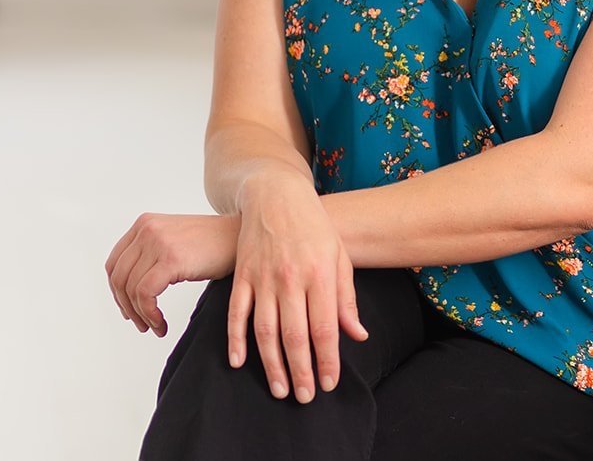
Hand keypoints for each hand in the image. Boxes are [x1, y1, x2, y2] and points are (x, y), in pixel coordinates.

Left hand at [105, 212, 239, 336]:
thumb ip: (150, 254)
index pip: (114, 264)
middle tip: (142, 323)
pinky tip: (162, 323)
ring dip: (141, 315)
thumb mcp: (174, 241)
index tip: (129, 309)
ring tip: (155, 325)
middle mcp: (147, 229)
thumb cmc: (214, 244)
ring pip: (131, 289)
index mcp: (145, 223)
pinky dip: (150, 314)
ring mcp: (158, 242)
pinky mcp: (171, 258)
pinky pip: (146, 295)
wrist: (241, 238)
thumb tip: (129, 290)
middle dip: (127, 307)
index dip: (118, 292)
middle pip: (118, 278)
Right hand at [229, 169, 367, 403]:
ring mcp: (263, 278)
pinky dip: (235, 340)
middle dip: (301, 370)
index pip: (324, 327)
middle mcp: (291, 278)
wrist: (277, 195)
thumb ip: (346, 298)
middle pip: (295, 335)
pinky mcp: (241, 276)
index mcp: (320, 273)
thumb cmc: (314, 226)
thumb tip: (357, 335)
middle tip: (304, 397)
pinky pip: (236, 313)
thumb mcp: (339, 256)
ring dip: (272, 364)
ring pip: (265, 331)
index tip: (328, 383)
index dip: (327, 359)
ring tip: (280, 388)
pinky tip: (240, 362)